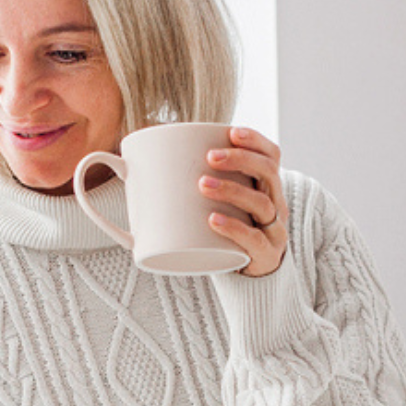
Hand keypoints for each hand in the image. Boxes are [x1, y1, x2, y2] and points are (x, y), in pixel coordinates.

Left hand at [199, 127, 287, 276]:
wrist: (252, 273)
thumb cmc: (228, 230)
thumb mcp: (221, 203)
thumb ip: (191, 182)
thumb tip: (129, 163)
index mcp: (266, 187)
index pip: (271, 155)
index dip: (255, 141)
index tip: (231, 132)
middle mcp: (276, 203)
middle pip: (268, 172)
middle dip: (240, 160)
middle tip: (209, 158)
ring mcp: (274, 229)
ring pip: (261, 203)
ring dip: (232, 190)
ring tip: (203, 185)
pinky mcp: (265, 254)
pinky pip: (254, 238)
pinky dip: (234, 227)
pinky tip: (213, 220)